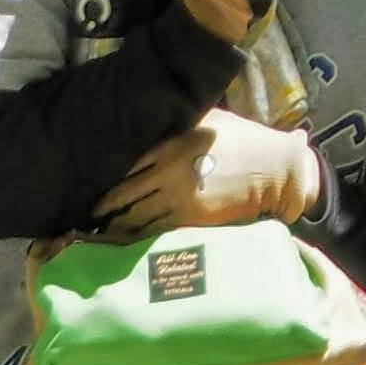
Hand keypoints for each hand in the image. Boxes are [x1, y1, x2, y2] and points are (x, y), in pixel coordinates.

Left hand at [101, 111, 323, 235]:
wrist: (274, 170)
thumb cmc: (243, 140)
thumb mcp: (209, 121)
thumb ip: (180, 123)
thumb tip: (155, 121)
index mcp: (170, 143)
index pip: (126, 164)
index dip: (107, 177)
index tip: (94, 184)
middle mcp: (168, 171)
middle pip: (123, 194)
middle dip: (104, 207)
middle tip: (91, 216)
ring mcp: (178, 197)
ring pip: (135, 217)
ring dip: (116, 226)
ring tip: (102, 233)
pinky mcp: (190, 219)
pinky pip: (154, 231)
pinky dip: (137, 238)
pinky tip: (126, 243)